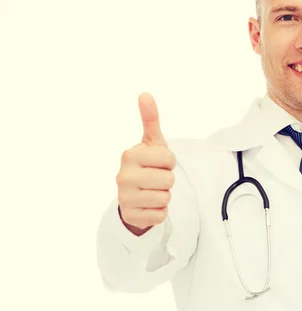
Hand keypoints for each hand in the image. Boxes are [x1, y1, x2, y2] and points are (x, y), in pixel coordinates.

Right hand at [116, 93, 175, 232]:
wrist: (133, 196)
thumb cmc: (147, 166)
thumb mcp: (151, 143)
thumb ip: (150, 120)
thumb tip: (145, 94)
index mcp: (129, 155)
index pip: (168, 159)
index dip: (169, 162)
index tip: (159, 163)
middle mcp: (123, 176)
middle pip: (168, 180)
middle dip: (168, 180)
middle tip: (156, 179)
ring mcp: (125, 198)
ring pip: (165, 198)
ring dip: (165, 196)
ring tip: (153, 191)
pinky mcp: (131, 216)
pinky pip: (160, 215)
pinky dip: (160, 212)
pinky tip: (149, 206)